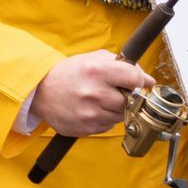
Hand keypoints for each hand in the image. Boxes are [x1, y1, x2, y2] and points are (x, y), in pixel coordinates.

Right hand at [30, 52, 152, 137]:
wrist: (40, 91)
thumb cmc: (68, 73)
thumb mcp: (92, 59)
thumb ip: (122, 64)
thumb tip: (148, 79)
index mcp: (97, 71)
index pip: (135, 78)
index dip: (138, 80)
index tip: (136, 82)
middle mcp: (94, 93)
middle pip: (131, 100)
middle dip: (125, 96)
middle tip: (112, 91)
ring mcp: (90, 113)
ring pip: (121, 115)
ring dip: (115, 108)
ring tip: (98, 100)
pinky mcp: (87, 128)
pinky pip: (109, 126)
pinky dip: (104, 118)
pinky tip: (91, 109)